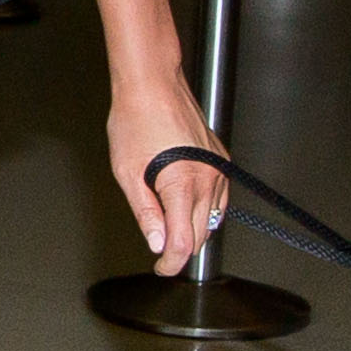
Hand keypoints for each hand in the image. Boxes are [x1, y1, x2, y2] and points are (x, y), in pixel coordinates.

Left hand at [109, 72, 226, 275]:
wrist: (153, 84)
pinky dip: (204, 208)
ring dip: (193, 228)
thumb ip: (146, 213)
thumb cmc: (136, 120)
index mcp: (182, 185)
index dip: (171, 262)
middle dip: (180, 248)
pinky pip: (218, 197)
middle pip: (201, 235)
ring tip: (167, 222)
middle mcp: (207, 178)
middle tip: (159, 251)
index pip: (184, 243)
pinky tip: (184, 204)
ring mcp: (218, 169)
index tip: (161, 266)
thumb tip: (157, 242)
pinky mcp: (221, 160)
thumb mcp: (128, 173)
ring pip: (213, 218)